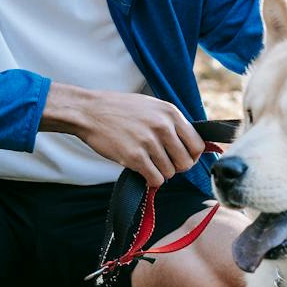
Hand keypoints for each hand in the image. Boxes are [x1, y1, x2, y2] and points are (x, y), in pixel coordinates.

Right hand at [42, 83, 204, 186]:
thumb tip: (189, 143)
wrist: (89, 111)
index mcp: (170, 113)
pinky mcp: (134, 157)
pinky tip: (142, 171)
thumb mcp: (152, 106)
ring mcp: (149, 142)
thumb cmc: (120, 109)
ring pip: (170, 173)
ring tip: (148, 164)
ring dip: (160, 173)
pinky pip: (155, 179)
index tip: (181, 158)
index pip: (197, 145)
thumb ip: (171, 122)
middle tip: (162, 163)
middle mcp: (163, 126)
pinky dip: (151, 180)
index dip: (191, 156)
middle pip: (186, 162)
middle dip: (176, 167)